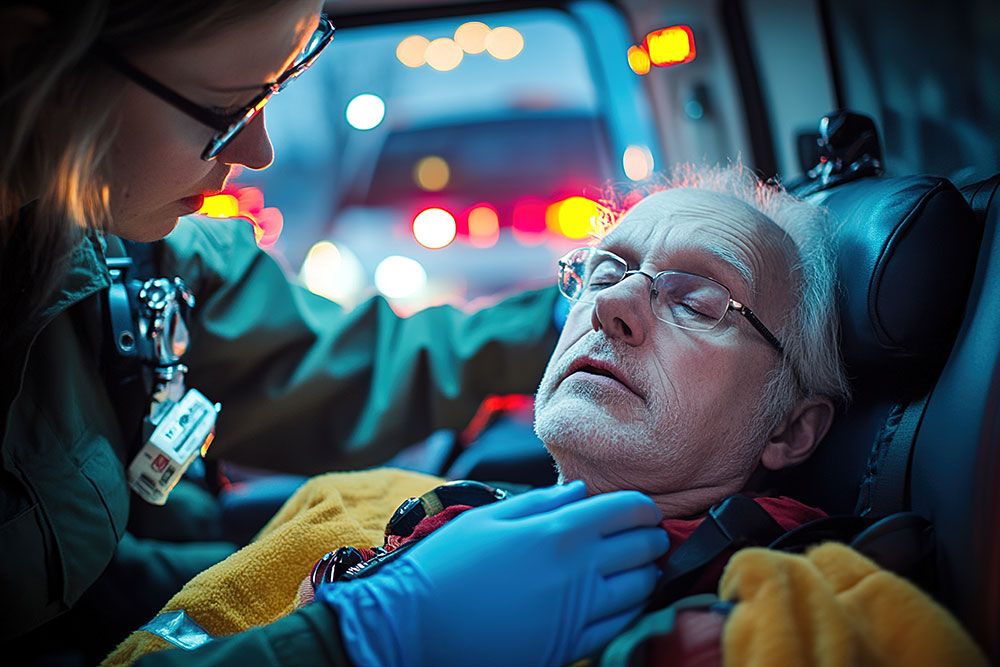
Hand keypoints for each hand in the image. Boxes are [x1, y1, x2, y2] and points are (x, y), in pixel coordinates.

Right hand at [316, 480, 668, 666]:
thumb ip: (541, 502)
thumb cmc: (447, 564)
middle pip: (644, 548)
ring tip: (637, 568)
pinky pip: (621, 625)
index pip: (628, 510)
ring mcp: (578, 613)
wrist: (416, 626)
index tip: (641, 509)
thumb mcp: (490, 519)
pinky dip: (631, 609)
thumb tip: (579, 491)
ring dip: (646, 574)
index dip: (643, 507)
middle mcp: (578, 571)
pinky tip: (620, 601)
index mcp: (559, 531)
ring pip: (640, 590)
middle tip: (644, 536)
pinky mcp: (571, 647)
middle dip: (651, 538)